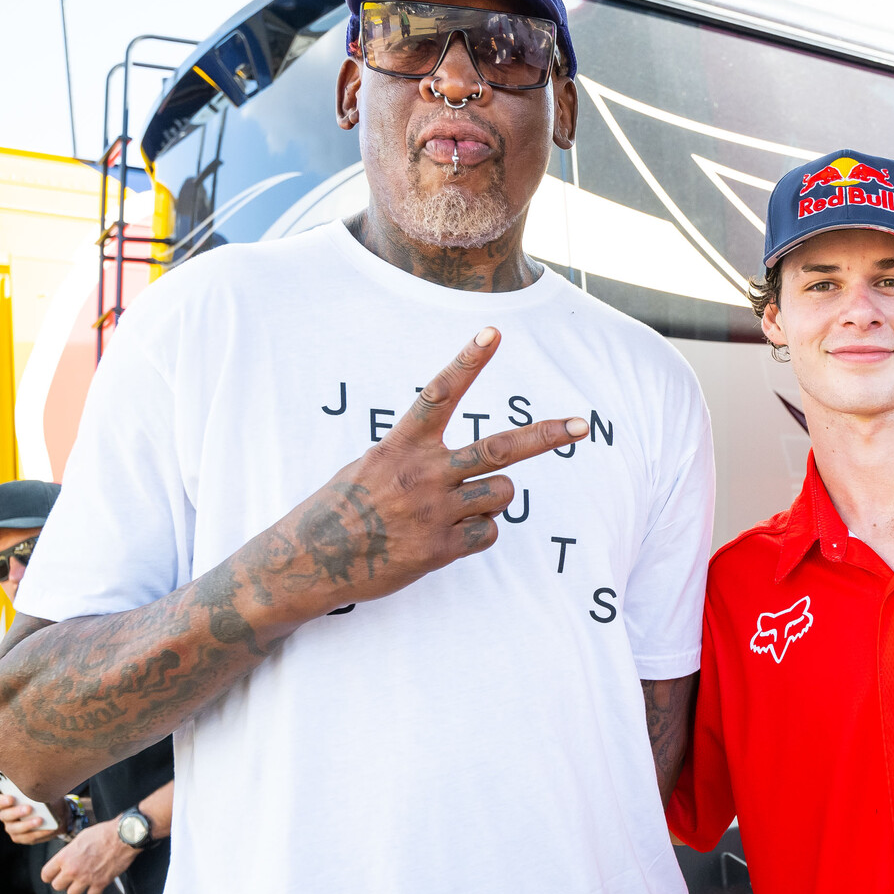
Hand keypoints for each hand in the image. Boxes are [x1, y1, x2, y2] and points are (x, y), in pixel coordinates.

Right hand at [0, 791, 60, 845]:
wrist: (55, 814)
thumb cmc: (44, 800)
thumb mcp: (41, 794)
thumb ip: (35, 794)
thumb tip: (38, 795)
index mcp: (7, 803)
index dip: (2, 801)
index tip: (12, 799)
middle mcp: (7, 816)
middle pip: (5, 816)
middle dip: (16, 812)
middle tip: (29, 808)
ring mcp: (13, 828)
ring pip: (15, 829)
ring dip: (28, 824)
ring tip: (40, 820)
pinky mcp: (22, 838)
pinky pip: (28, 837)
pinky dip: (39, 833)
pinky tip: (49, 828)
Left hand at [41, 820, 136, 893]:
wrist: (123, 836)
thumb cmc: (103, 833)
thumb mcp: (80, 838)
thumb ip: (70, 851)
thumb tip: (69, 856)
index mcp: (64, 857)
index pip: (46, 874)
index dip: (49, 876)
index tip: (53, 876)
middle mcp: (72, 870)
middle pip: (57, 886)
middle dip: (64, 882)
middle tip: (71, 877)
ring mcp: (86, 878)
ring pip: (72, 893)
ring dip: (78, 888)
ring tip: (84, 881)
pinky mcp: (100, 883)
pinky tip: (96, 886)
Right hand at [257, 328, 586, 620]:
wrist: (311, 561)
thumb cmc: (344, 507)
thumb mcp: (374, 466)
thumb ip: (419, 457)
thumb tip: (470, 469)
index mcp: (401, 446)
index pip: (440, 393)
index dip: (467, 362)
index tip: (493, 333)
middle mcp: (423, 474)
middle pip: (500, 450)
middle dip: (545, 436)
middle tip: (582, 425)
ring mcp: (435, 511)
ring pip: (501, 495)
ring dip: (491, 499)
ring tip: (455, 508)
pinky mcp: (441, 548)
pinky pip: (488, 533)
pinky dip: (477, 533)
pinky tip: (445, 538)